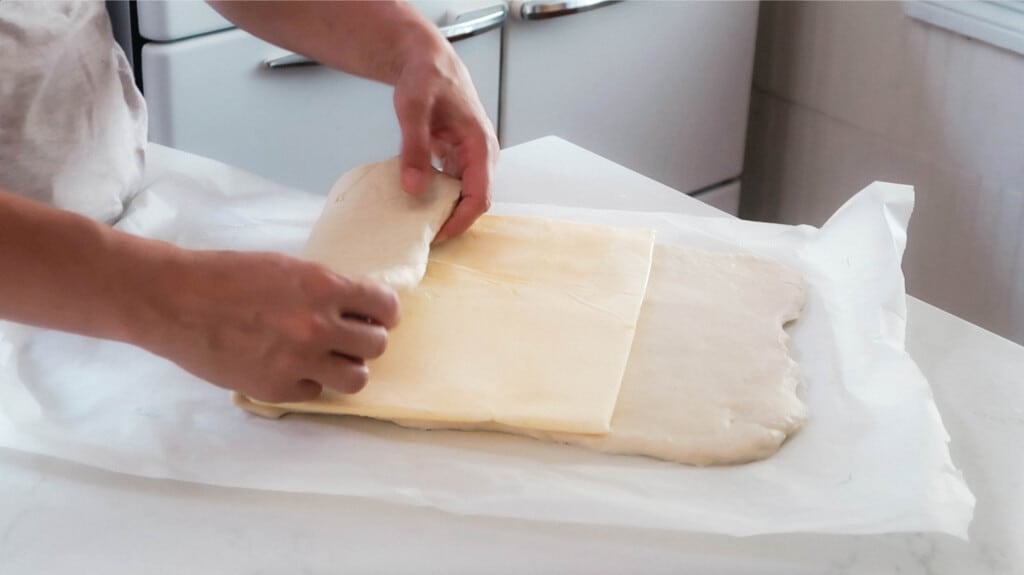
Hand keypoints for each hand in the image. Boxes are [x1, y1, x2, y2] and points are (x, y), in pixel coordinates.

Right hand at [139, 250, 398, 403]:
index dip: (383, 313)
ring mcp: (298, 362)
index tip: (376, 316)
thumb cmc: (227, 275)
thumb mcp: (287, 268)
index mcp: (323, 287)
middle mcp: (317, 326)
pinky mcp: (276, 389)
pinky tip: (289, 367)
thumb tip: (357, 308)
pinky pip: (316, 392)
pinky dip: (308, 382)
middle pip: (377, 346)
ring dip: (346, 367)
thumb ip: (325, 288)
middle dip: (365, 340)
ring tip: (327, 358)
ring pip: (356, 378)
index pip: (385, 306)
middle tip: (348, 337)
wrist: (175, 301)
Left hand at [393, 37, 498, 241]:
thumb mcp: (413, 109)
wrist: (428, 61)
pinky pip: (453, 186)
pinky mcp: (458, 158)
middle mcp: (482, 155)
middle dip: (451, 221)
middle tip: (420, 235)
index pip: (480, 196)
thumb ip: (414, 148)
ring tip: (416, 224)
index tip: (435, 236)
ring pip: (463, 195)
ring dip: (443, 211)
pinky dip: (436, 197)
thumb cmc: (425, 77)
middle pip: (474, 201)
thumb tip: (412, 188)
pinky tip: (415, 202)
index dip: (459, 221)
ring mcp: (471, 157)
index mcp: (480, 145)